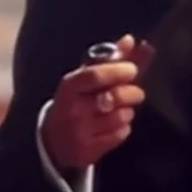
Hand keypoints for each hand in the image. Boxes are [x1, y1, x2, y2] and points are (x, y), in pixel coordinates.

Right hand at [40, 34, 149, 171]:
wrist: (53, 140)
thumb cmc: (75, 100)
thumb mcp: (86, 78)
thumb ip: (111, 59)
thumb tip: (131, 40)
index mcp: (69, 86)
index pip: (93, 75)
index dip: (116, 71)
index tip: (132, 69)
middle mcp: (72, 109)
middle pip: (112, 97)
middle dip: (131, 92)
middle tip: (137, 92)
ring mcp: (80, 132)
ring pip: (120, 117)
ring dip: (128, 111)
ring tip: (123, 109)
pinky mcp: (89, 151)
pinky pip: (119, 135)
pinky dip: (124, 128)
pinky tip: (116, 124)